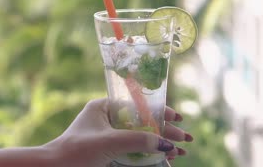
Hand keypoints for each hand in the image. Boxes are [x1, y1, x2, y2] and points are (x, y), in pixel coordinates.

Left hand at [44, 98, 192, 166]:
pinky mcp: (108, 152)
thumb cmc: (77, 151)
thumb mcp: (110, 142)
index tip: (177, 118)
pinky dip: (149, 155)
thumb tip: (165, 143)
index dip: (159, 111)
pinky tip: (165, 158)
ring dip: (160, 144)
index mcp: (104, 108)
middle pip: (142, 122)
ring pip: (140, 138)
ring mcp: (108, 136)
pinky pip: (133, 150)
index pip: (137, 105)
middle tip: (185, 140)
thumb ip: (138, 140)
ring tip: (180, 152)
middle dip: (164, 131)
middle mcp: (107, 119)